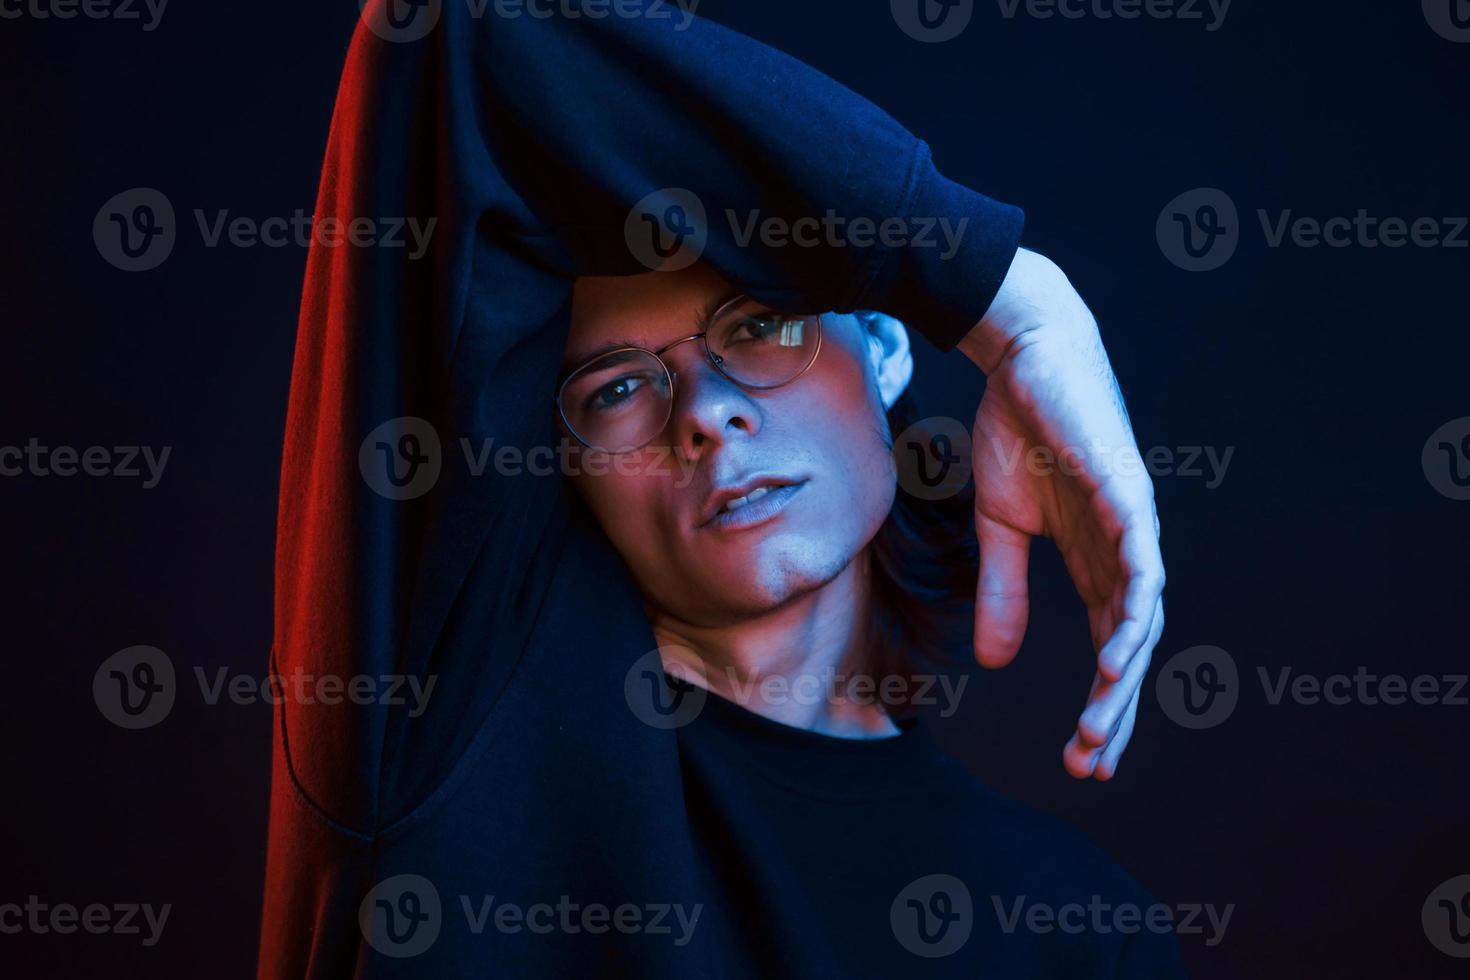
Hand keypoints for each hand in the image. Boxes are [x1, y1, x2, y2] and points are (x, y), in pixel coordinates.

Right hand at [957, 249, 1164, 780]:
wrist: (1025, 357)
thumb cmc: (1020, 432)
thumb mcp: (1000, 526)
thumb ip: (1005, 591)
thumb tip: (996, 665)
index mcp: (1097, 562)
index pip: (1109, 646)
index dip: (1102, 703)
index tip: (1084, 758)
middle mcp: (1126, 553)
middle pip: (1131, 647)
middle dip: (1114, 708)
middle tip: (1092, 763)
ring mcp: (1133, 526)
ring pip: (1142, 618)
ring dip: (1122, 676)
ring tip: (1098, 726)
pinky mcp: (1129, 494)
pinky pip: (1141, 566)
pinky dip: (1132, 613)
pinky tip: (1116, 656)